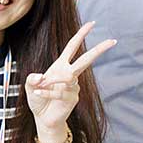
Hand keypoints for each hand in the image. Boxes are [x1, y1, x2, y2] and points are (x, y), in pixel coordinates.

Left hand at [25, 22, 115, 136]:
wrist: (42, 118)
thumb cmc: (38, 99)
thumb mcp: (30, 86)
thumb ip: (32, 79)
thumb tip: (41, 76)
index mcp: (61, 65)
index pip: (72, 47)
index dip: (81, 35)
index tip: (92, 23)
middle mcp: (69, 74)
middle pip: (86, 59)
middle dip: (99, 50)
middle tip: (112, 41)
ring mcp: (73, 86)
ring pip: (65, 78)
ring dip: (49, 83)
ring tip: (38, 88)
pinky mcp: (73, 98)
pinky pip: (59, 92)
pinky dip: (47, 93)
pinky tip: (39, 94)